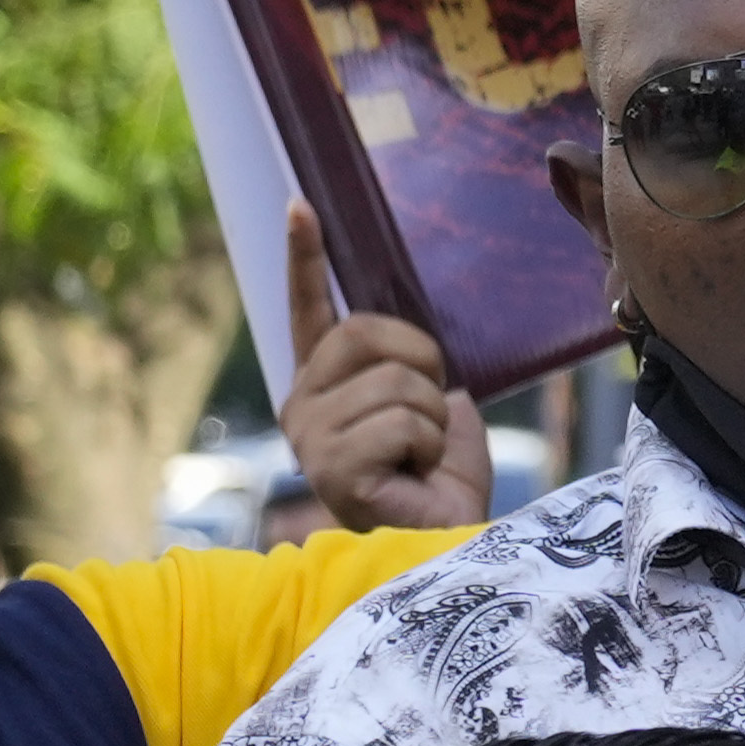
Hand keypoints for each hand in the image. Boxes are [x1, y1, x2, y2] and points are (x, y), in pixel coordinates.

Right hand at [278, 213, 493, 534]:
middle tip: (429, 412)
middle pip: (366, 332)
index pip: (310, 310)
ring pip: (397, 382)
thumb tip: (422, 369)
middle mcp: (304, 404)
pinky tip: (413, 477)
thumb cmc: (440, 481)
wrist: (444, 540)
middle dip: (422, 362)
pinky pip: (403, 422)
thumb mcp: (437, 409)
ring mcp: (310, 437)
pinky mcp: (331, 466)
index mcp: (326, 384)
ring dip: (433, 417)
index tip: (300, 205)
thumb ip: (416, 372)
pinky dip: (430, 446)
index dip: (304, 257)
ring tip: (420, 458)